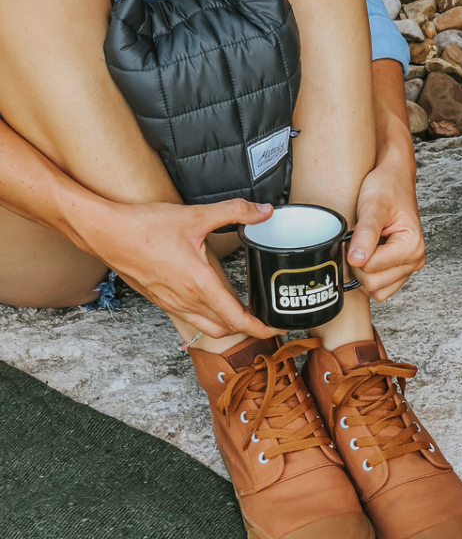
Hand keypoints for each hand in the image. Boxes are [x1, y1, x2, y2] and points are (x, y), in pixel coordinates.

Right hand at [77, 198, 280, 338]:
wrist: (105, 233)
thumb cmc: (144, 226)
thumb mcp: (195, 216)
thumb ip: (234, 212)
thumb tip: (263, 211)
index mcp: (200, 284)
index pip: (239, 319)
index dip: (262, 327)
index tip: (279, 325)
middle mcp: (187, 301)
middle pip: (226, 328)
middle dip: (249, 326)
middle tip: (265, 314)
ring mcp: (171, 303)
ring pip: (207, 326)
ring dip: (227, 323)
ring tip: (243, 309)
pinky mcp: (160, 300)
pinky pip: (190, 318)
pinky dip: (207, 316)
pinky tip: (211, 298)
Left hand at [347, 156, 424, 300]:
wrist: (392, 179)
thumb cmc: (386, 188)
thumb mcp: (373, 206)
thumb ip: (365, 234)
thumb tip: (357, 260)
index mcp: (412, 246)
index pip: (371, 269)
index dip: (355, 253)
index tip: (356, 233)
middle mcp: (414, 260)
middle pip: (373, 284)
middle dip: (359, 264)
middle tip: (358, 239)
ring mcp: (407, 267)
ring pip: (376, 290)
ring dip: (363, 271)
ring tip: (365, 246)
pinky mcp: (399, 269)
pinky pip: (380, 288)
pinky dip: (369, 275)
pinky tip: (368, 254)